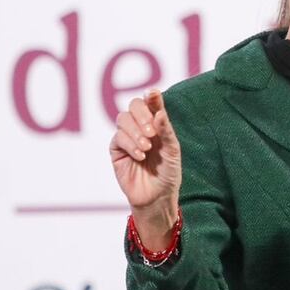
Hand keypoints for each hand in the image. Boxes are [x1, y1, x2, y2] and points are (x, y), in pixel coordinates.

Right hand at [109, 89, 181, 248]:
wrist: (157, 196)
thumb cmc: (168, 172)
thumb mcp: (172, 150)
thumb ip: (166, 130)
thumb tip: (159, 112)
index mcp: (157, 123)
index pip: (152, 103)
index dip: (152, 96)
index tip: (152, 93)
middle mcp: (141, 127)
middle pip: (134, 106)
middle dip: (142, 115)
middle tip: (152, 132)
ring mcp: (127, 137)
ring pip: (123, 119)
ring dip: (135, 131)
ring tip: (147, 147)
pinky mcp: (116, 150)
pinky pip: (117, 138)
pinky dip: (130, 144)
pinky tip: (140, 156)